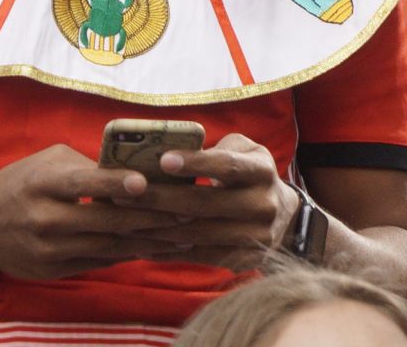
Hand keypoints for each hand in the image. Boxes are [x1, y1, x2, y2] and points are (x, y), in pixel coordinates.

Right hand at [0, 144, 187, 280]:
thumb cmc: (21, 184)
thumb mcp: (45, 164)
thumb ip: (85, 167)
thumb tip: (134, 169)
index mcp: (41, 183)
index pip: (82, 183)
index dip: (113, 184)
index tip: (144, 183)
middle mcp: (45, 217)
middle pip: (106, 220)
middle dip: (151, 217)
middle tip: (188, 210)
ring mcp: (50, 248)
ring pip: (110, 246)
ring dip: (150, 240)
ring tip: (184, 233)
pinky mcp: (55, 269)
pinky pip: (101, 262)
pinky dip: (130, 254)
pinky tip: (155, 247)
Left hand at [112, 133, 297, 269]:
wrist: (282, 213)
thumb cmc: (244, 170)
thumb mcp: (240, 148)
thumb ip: (211, 147)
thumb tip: (164, 150)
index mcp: (261, 171)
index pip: (227, 165)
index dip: (196, 163)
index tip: (163, 159)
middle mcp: (264, 205)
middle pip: (206, 204)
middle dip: (161, 198)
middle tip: (124, 192)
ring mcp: (257, 237)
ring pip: (200, 233)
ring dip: (159, 228)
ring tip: (124, 219)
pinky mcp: (245, 259)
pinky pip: (202, 256)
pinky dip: (170, 251)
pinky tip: (142, 243)